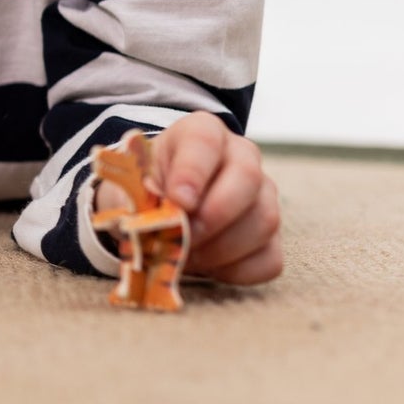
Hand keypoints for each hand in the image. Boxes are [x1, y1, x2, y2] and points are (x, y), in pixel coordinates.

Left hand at [94, 112, 281, 284]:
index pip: (204, 141)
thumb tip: (152, 225)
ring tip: (188, 255)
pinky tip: (209, 267)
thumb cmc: (145, 191)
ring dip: (222, 248)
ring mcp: (263, 195)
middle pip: (248, 177)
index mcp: (200, 132)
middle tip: (185, 237)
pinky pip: (270, 259)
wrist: (159, 209)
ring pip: (264, 220)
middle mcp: (241, 156)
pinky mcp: (271, 235)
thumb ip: (138, 198)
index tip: (178, 201)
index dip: (192, 172)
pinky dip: (237, 271)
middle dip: (214, 215)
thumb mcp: (131, 186)